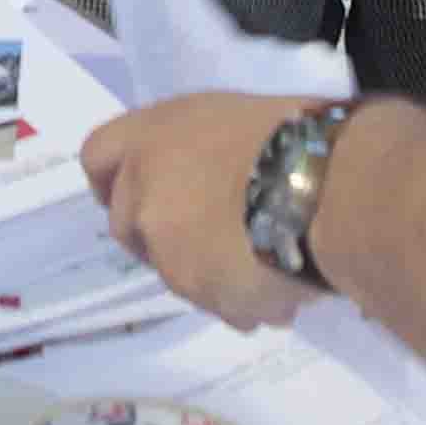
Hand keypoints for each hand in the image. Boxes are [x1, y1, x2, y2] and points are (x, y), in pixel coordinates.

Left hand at [83, 91, 324, 331]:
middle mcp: (143, 189)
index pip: (98, 156)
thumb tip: (211, 179)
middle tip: (213, 235)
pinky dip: (244, 299)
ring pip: (175, 270)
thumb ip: (202, 153)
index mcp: (153, 134)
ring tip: (272, 262)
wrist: (327, 189)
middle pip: (127, 223)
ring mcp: (164, 245)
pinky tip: (285, 285)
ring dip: (211, 273)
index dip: (114, 180)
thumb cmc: (298, 138)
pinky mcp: (194, 290)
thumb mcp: (238, 122)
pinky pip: (217, 302)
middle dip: (163, 236)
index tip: (136, 194)